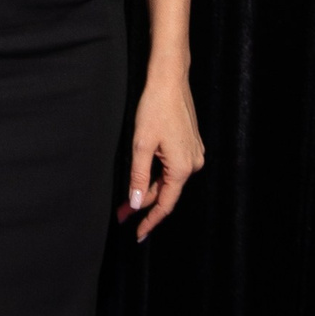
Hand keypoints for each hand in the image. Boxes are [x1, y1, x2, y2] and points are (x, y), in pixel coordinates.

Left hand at [117, 70, 204, 242]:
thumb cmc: (155, 109)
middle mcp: (193, 164)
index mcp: (182, 168)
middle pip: (166, 192)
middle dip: (144, 203)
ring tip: (127, 198)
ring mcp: (193, 154)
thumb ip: (139, 177)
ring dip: (149, 189)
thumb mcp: (141, 146)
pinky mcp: (190, 145)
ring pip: (169, 180)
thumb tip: (136, 204)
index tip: (138, 234)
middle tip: (121, 213)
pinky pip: (173, 168)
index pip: (165, 204)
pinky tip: (143, 176)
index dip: (150, 221)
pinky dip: (157, 175)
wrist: (170, 81)